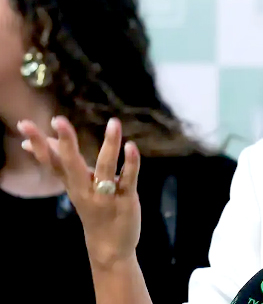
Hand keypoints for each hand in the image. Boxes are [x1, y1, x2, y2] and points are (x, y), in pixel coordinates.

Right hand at [17, 116, 141, 267]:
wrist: (109, 247)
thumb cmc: (92, 209)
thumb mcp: (74, 187)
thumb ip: (60, 165)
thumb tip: (31, 144)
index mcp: (71, 185)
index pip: (51, 162)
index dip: (39, 144)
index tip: (25, 125)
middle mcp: (84, 189)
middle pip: (71, 164)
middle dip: (65, 142)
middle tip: (58, 120)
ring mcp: (105, 195)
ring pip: (105, 168)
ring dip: (110, 145)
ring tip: (114, 122)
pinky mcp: (125, 199)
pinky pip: (128, 179)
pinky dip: (131, 163)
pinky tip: (131, 146)